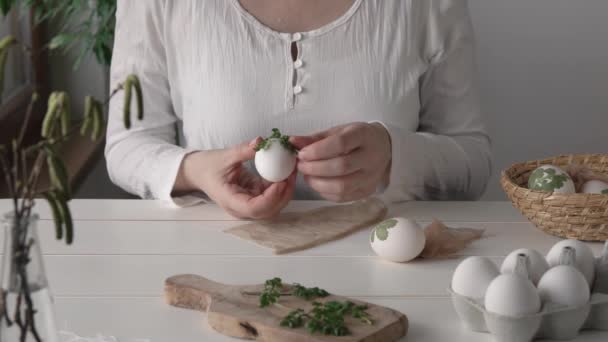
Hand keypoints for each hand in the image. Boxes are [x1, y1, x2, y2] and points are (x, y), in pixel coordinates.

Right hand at [174, 138, 295, 218]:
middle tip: (292, 174)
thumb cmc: (208, 166)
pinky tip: (286, 172)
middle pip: (268, 211)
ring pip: (273, 207)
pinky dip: (280, 187)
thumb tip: (260, 142)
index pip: (254, 208)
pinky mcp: (254, 198)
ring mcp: (248, 205)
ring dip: (285, 191)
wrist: (199, 172)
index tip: (281, 181)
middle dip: (284, 194)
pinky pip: (271, 197)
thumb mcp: (225, 156)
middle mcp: (241, 208)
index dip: (271, 198)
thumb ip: (243, 150)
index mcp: (230, 201)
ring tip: (291, 171)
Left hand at [290, 122, 391, 202]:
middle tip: (301, 165)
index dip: (317, 151)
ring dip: (318, 183)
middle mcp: (371, 157)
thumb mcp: (338, 131)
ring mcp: (371, 177)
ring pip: (342, 186)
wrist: (384, 149)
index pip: (341, 144)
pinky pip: (343, 197)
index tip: (302, 153)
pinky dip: (325, 192)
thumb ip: (315, 138)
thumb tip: (292, 141)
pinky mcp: (367, 191)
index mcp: (364, 136)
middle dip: (315, 168)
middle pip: (341, 167)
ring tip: (307, 175)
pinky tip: (318, 183)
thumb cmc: (357, 139)